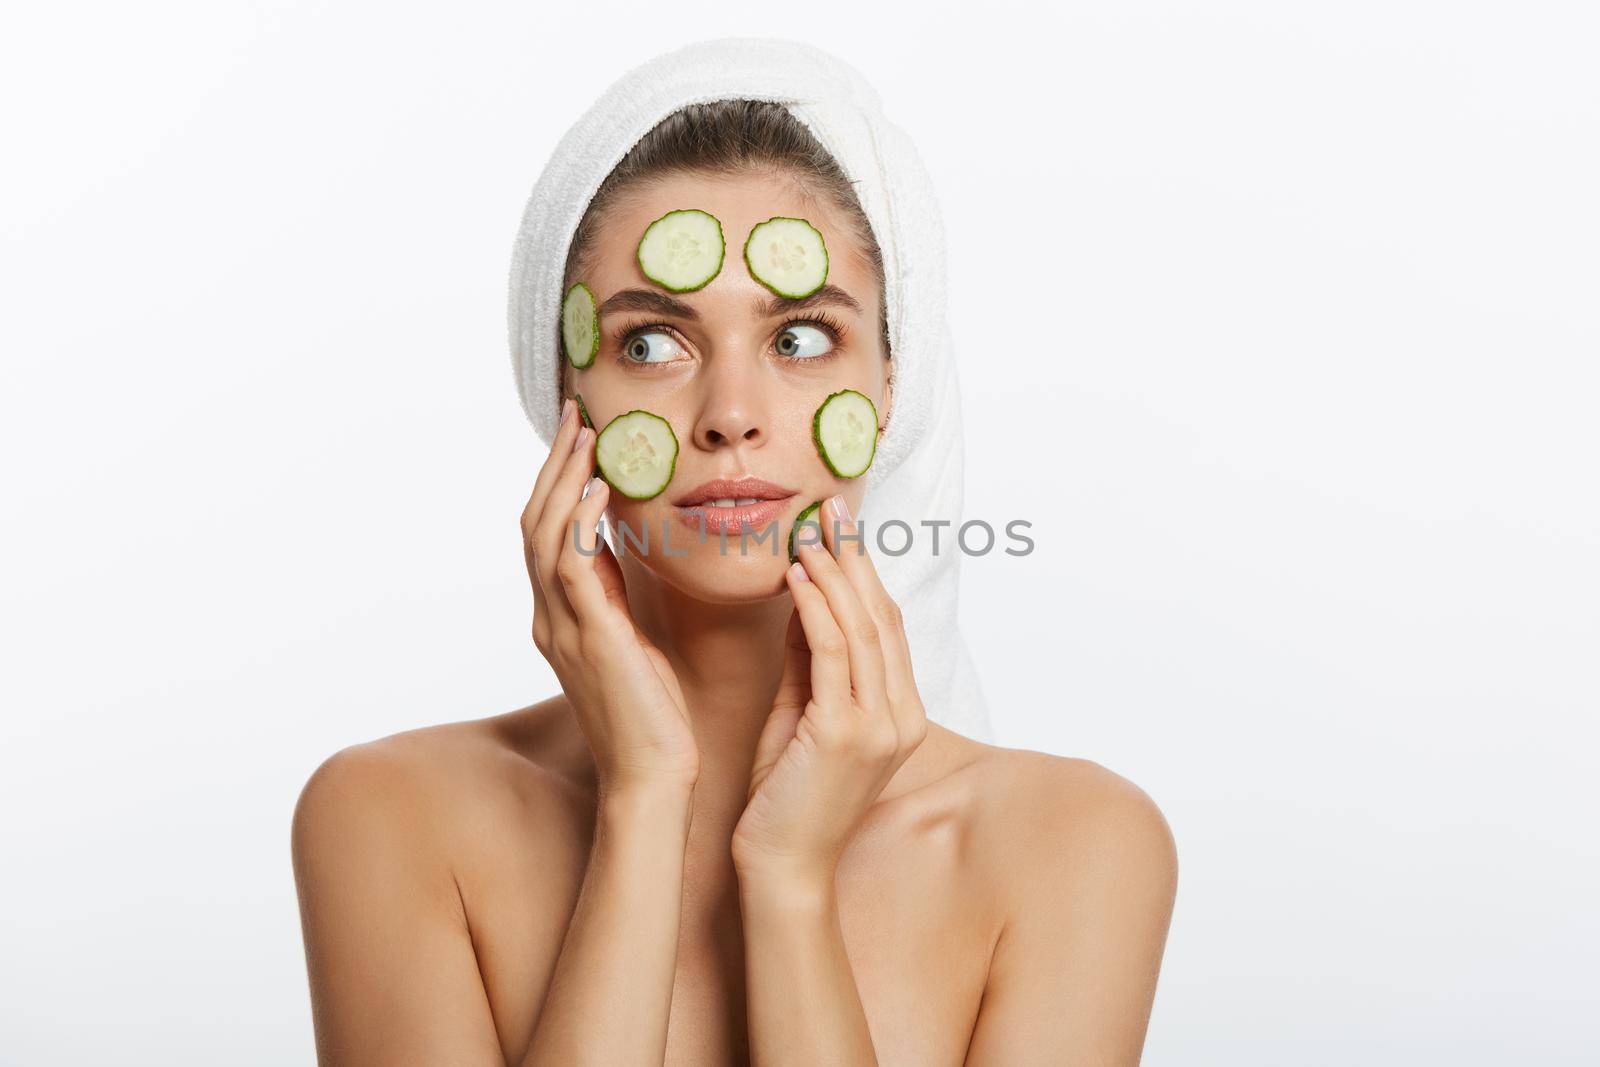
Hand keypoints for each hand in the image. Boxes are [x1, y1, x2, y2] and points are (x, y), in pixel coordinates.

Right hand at [521, 398, 699, 795]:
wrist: (653, 779)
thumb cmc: (655, 717)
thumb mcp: (635, 641)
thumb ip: (621, 596)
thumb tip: (630, 547)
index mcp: (563, 617)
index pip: (549, 532)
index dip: (559, 481)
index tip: (582, 435)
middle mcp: (552, 618)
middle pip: (536, 522)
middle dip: (554, 465)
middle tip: (575, 416)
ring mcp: (563, 629)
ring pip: (545, 537)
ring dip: (564, 481)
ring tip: (587, 436)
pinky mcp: (589, 641)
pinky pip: (572, 570)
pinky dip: (579, 526)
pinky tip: (597, 492)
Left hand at [731, 494, 928, 885]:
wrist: (781, 868)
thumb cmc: (783, 797)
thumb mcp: (801, 714)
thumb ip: (809, 660)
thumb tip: (804, 595)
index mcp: (900, 713)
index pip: (885, 626)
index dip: (863, 572)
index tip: (836, 527)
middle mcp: (902, 716)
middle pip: (881, 617)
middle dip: (853, 556)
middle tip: (827, 507)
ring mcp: (881, 726)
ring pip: (861, 627)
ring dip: (833, 571)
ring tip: (808, 530)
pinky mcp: (848, 734)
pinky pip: (833, 652)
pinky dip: (815, 606)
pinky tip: (796, 574)